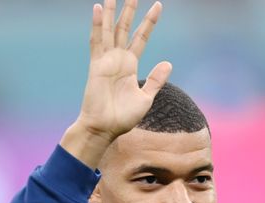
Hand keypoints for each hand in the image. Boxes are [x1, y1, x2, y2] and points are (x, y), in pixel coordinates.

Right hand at [61, 0, 172, 168]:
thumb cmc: (123, 117)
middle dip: (130, 11)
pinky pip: (97, 41)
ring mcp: (106, 60)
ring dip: (113, 12)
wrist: (105, 128)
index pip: (141, 37)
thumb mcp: (146, 98)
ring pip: (110, 30)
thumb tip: (168, 63)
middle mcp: (118, 59)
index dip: (149, 22)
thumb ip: (155, 80)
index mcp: (130, 65)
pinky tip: (99, 8)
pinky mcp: (96, 65)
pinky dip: (98, 25)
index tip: (158, 5)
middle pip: (125, 29)